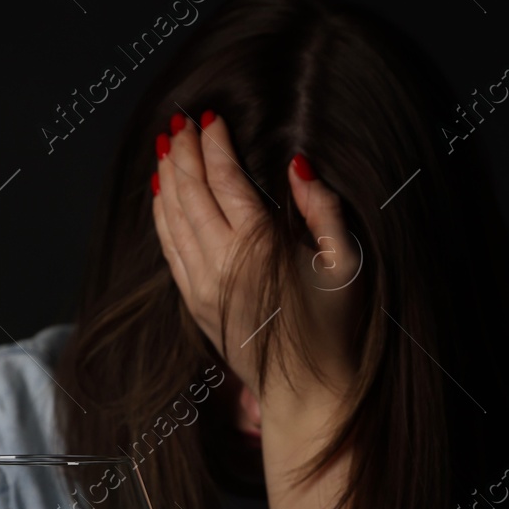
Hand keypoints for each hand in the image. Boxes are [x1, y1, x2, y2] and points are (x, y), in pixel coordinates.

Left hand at [151, 111, 360, 425]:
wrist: (308, 391)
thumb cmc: (337, 326)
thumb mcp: (346, 265)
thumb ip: (324, 211)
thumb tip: (298, 166)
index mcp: (259, 247)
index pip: (225, 180)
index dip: (214, 145)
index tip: (210, 117)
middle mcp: (221, 264)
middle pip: (190, 193)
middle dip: (183, 152)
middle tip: (180, 121)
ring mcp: (202, 286)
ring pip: (171, 219)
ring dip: (166, 179)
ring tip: (166, 147)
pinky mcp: (195, 304)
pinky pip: (169, 248)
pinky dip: (161, 215)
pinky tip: (161, 194)